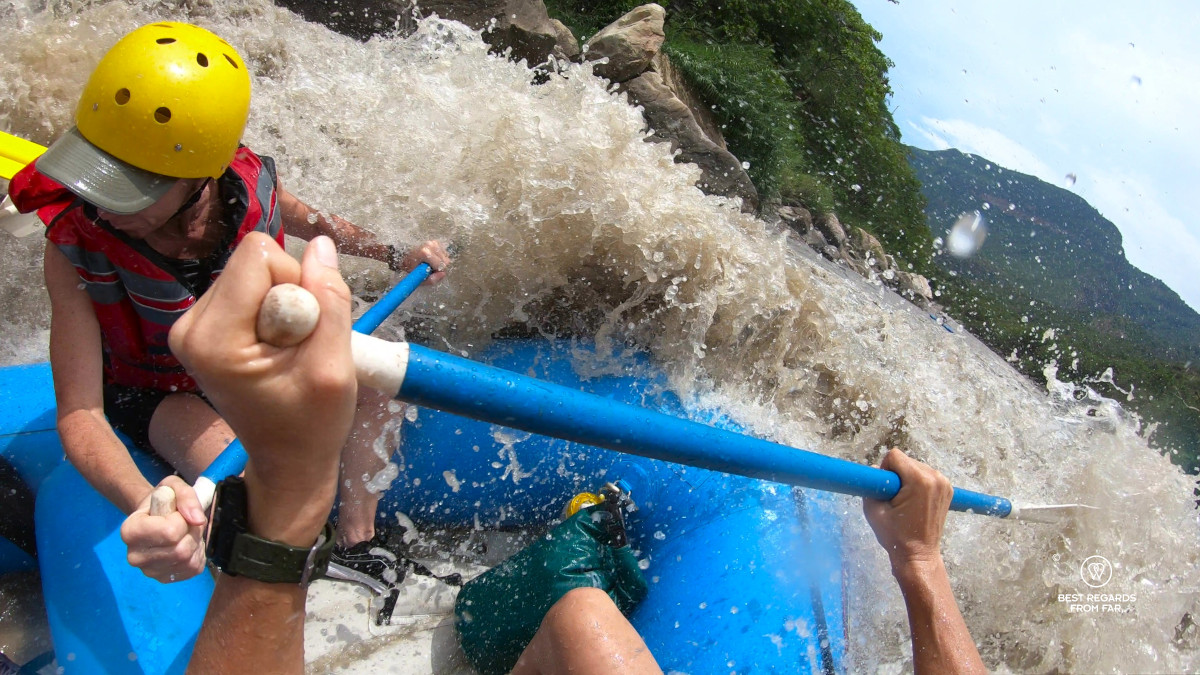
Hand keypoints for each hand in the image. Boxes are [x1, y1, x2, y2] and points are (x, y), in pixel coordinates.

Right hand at [120, 476, 206, 581]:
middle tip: (185, 522)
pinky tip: (187, 544)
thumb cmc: (163, 500)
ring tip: (185, 532)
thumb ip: (186, 496)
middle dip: (191, 532)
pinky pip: (193, 568)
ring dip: (196, 542)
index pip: (169, 532)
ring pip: (188, 560)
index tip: (176, 512)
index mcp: (130, 531)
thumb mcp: (173, 486)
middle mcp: (134, 556)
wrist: (155, 516)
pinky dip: (198, 554)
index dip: (182, 519)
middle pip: (181, 550)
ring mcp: (148, 571)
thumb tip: (198, 519)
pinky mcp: (164, 579)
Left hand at [169, 233, 356, 543]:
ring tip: (290, 352)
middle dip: (289, 294)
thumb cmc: (312, 426)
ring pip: (253, 273)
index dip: (297, 283)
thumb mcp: (334, 368)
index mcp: (212, 338)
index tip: (304, 332)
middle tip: (298, 347)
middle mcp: (189, 325)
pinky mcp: (202, 327)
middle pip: (254, 262)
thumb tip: (322, 244)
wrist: (287, 461)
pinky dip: (273, 311)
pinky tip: (279, 349)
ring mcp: (191, 326)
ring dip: (283, 304)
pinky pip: (248, 288)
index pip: (258, 256)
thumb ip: (330, 302)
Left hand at [389, 239, 450, 283]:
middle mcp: (431, 245)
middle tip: (429, 268)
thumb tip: (443, 274)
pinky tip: (431, 258)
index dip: (437, 272)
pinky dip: (439, 257)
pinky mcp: (435, 242)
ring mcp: (433, 242)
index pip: (442, 266)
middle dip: (439, 267)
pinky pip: (443, 252)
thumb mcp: (417, 276)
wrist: (401, 253)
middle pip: (446, 261)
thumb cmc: (407, 266)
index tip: (429, 272)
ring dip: (440, 262)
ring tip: (429, 263)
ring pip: (446, 256)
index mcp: (425, 253)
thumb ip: (432, 279)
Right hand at [862, 448, 952, 574]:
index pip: (895, 456)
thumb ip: (870, 486)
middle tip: (895, 499)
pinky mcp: (948, 489)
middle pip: (907, 461)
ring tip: (906, 502)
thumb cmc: (895, 535)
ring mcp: (944, 483)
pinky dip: (918, 483)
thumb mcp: (873, 511)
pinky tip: (916, 501)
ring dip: (907, 479)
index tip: (886, 490)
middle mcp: (935, 477)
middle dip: (897, 475)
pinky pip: (926, 475)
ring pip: (916, 467)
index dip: (884, 470)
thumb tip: (873, 469)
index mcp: (919, 480)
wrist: (919, 554)